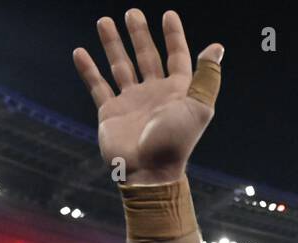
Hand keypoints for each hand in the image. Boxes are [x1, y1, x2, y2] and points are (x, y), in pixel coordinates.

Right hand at [73, 9, 223, 185]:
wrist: (148, 171)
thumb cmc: (175, 142)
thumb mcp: (198, 108)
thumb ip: (207, 78)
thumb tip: (217, 47)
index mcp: (176, 92)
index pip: (177, 57)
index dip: (174, 36)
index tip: (168, 15)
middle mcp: (154, 94)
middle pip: (147, 57)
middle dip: (139, 35)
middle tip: (132, 13)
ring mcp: (131, 102)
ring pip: (121, 66)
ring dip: (113, 44)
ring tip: (104, 21)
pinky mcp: (110, 112)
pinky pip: (98, 86)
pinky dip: (89, 70)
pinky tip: (80, 52)